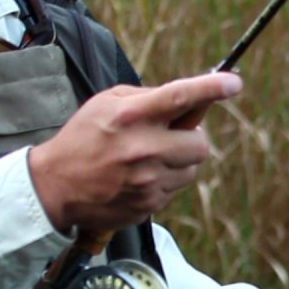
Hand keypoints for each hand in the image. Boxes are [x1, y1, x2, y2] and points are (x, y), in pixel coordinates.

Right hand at [28, 72, 242, 231]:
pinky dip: (163, 182)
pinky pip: (174, 189)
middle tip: (173, 137)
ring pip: (191, 170)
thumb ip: (148, 99)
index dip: (210, 89)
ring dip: (178, 162)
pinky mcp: (148, 205)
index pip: (179, 97)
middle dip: (192, 139)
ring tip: (147, 159)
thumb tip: (188, 101)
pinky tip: (137, 178)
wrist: (55, 186)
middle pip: (200, 145)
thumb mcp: (107, 104)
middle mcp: (142, 149)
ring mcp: (147, 181)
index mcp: (130, 116)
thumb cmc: (84, 138)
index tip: (233, 83)